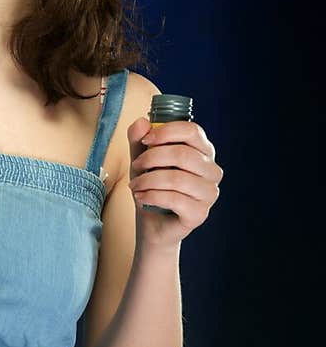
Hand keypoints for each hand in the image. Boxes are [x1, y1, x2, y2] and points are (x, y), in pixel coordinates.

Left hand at [126, 117, 223, 248]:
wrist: (152, 224)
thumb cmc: (151, 187)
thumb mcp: (142, 160)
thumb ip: (139, 140)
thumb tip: (141, 122)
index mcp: (203, 152)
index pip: (192, 131)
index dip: (167, 132)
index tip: (145, 140)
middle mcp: (212, 171)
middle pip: (183, 154)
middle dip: (152, 158)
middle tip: (136, 166)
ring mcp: (209, 193)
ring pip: (177, 178)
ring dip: (148, 180)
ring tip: (135, 185)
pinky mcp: (200, 214)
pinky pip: (175, 199)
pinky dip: (151, 196)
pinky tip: (141, 197)